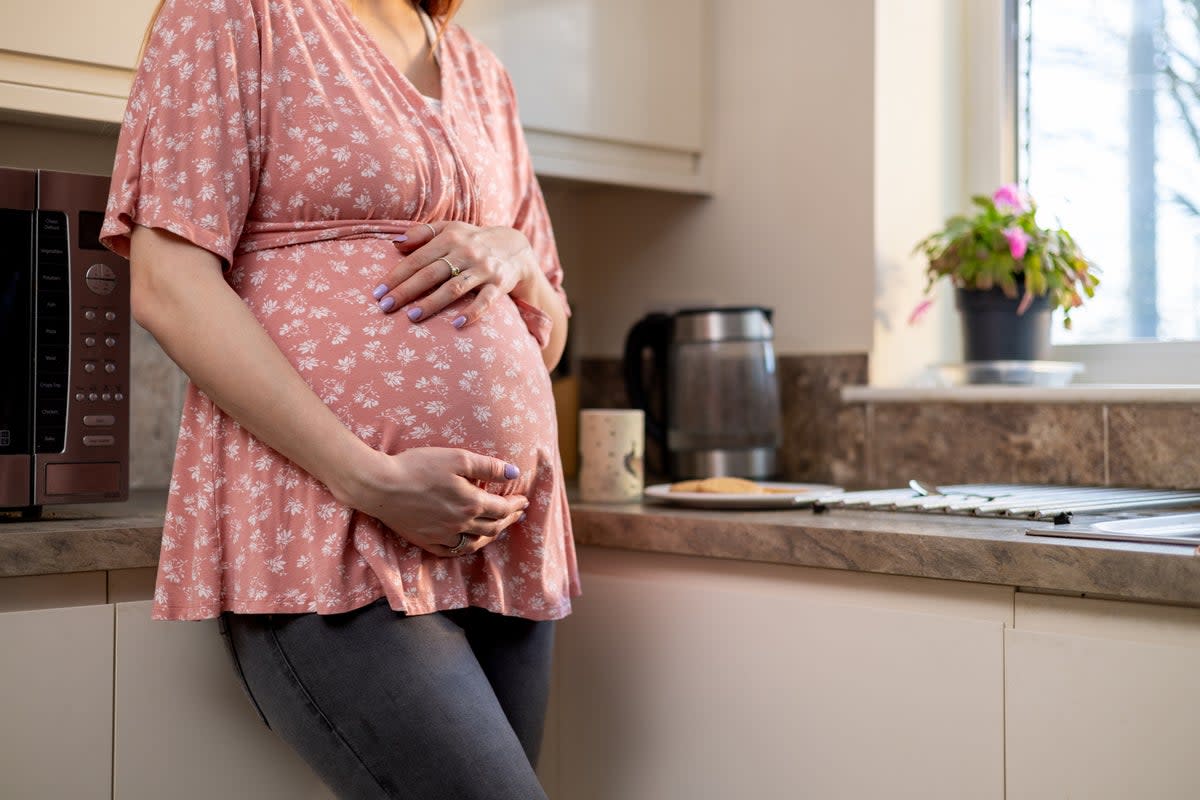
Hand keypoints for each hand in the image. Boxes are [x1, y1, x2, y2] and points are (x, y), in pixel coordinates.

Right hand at [342, 447, 528, 557]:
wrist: (381, 486)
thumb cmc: (418, 466)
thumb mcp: (457, 458)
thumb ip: (487, 466)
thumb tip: (513, 472)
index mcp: (471, 503)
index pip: (502, 508)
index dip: (516, 504)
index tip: (523, 500)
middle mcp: (461, 524)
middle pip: (493, 526)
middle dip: (509, 519)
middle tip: (517, 513)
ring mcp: (444, 535)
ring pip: (476, 542)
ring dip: (492, 535)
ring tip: (499, 528)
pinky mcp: (427, 541)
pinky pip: (453, 551)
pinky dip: (467, 548)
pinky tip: (470, 543)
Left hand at [372, 221, 541, 327]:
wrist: (515, 246)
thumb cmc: (472, 240)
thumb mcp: (450, 229)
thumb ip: (422, 233)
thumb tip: (395, 243)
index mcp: (450, 238)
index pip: (418, 258)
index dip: (396, 275)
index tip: (377, 291)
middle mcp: (466, 252)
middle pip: (431, 273)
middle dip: (406, 291)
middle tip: (385, 307)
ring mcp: (483, 269)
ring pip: (454, 287)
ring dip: (432, 303)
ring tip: (411, 317)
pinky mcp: (499, 284)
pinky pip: (485, 300)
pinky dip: (472, 312)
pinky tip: (456, 325)